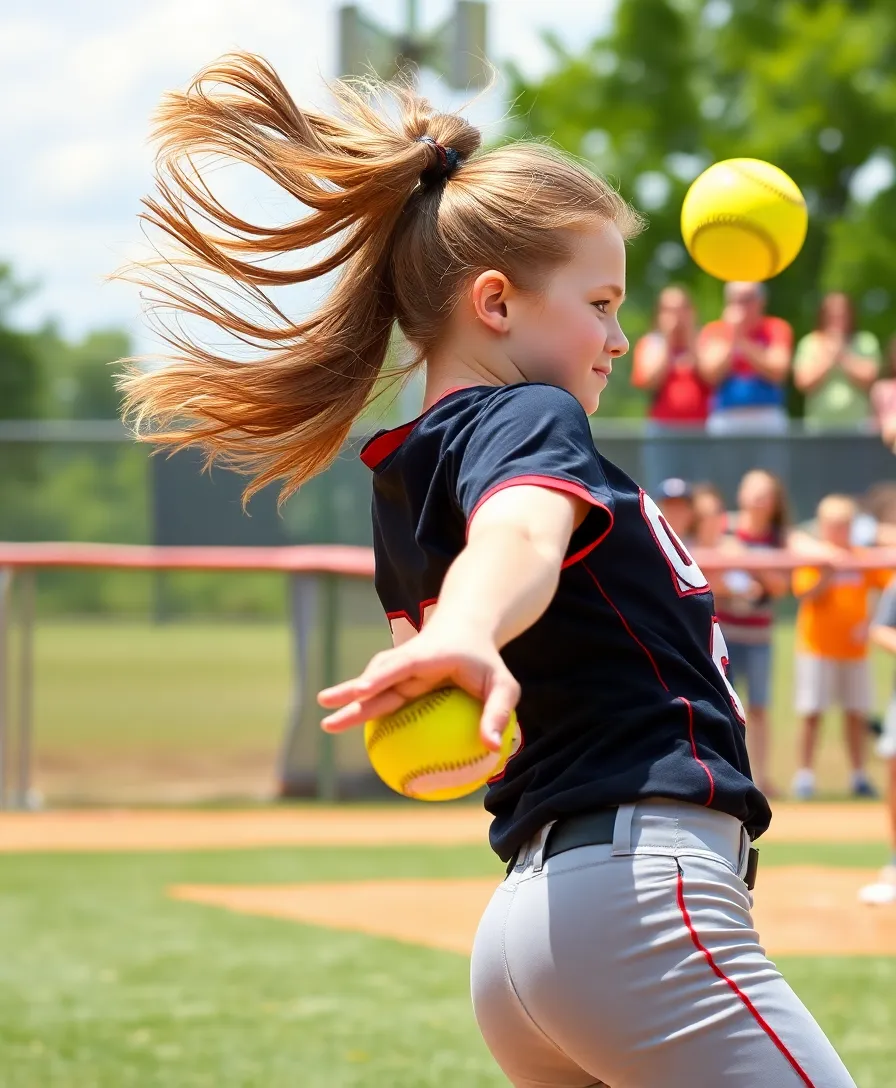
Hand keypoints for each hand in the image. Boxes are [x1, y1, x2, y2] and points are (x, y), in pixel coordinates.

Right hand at [317, 623, 519, 751]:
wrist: (466, 628)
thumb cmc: (487, 659)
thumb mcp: (504, 685)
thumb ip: (498, 713)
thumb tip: (491, 749)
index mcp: (429, 656)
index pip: (401, 665)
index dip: (380, 677)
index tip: (362, 690)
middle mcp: (407, 660)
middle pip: (376, 677)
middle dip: (350, 691)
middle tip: (325, 706)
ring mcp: (399, 668)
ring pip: (371, 685)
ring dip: (349, 700)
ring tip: (327, 724)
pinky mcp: (396, 676)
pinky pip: (380, 696)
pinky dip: (366, 710)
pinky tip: (355, 734)